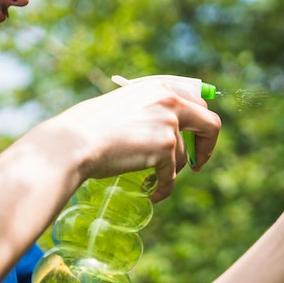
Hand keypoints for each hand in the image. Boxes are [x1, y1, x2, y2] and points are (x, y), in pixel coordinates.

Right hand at [51, 80, 220, 200]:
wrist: (72, 143)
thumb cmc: (89, 126)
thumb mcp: (125, 105)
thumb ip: (151, 110)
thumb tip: (170, 126)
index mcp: (160, 88)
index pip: (198, 102)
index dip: (201, 123)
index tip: (195, 139)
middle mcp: (170, 102)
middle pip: (211, 124)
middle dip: (206, 146)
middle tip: (197, 162)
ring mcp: (169, 125)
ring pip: (185, 156)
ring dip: (171, 170)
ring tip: (152, 179)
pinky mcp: (164, 149)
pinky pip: (171, 176)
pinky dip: (163, 188)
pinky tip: (154, 194)